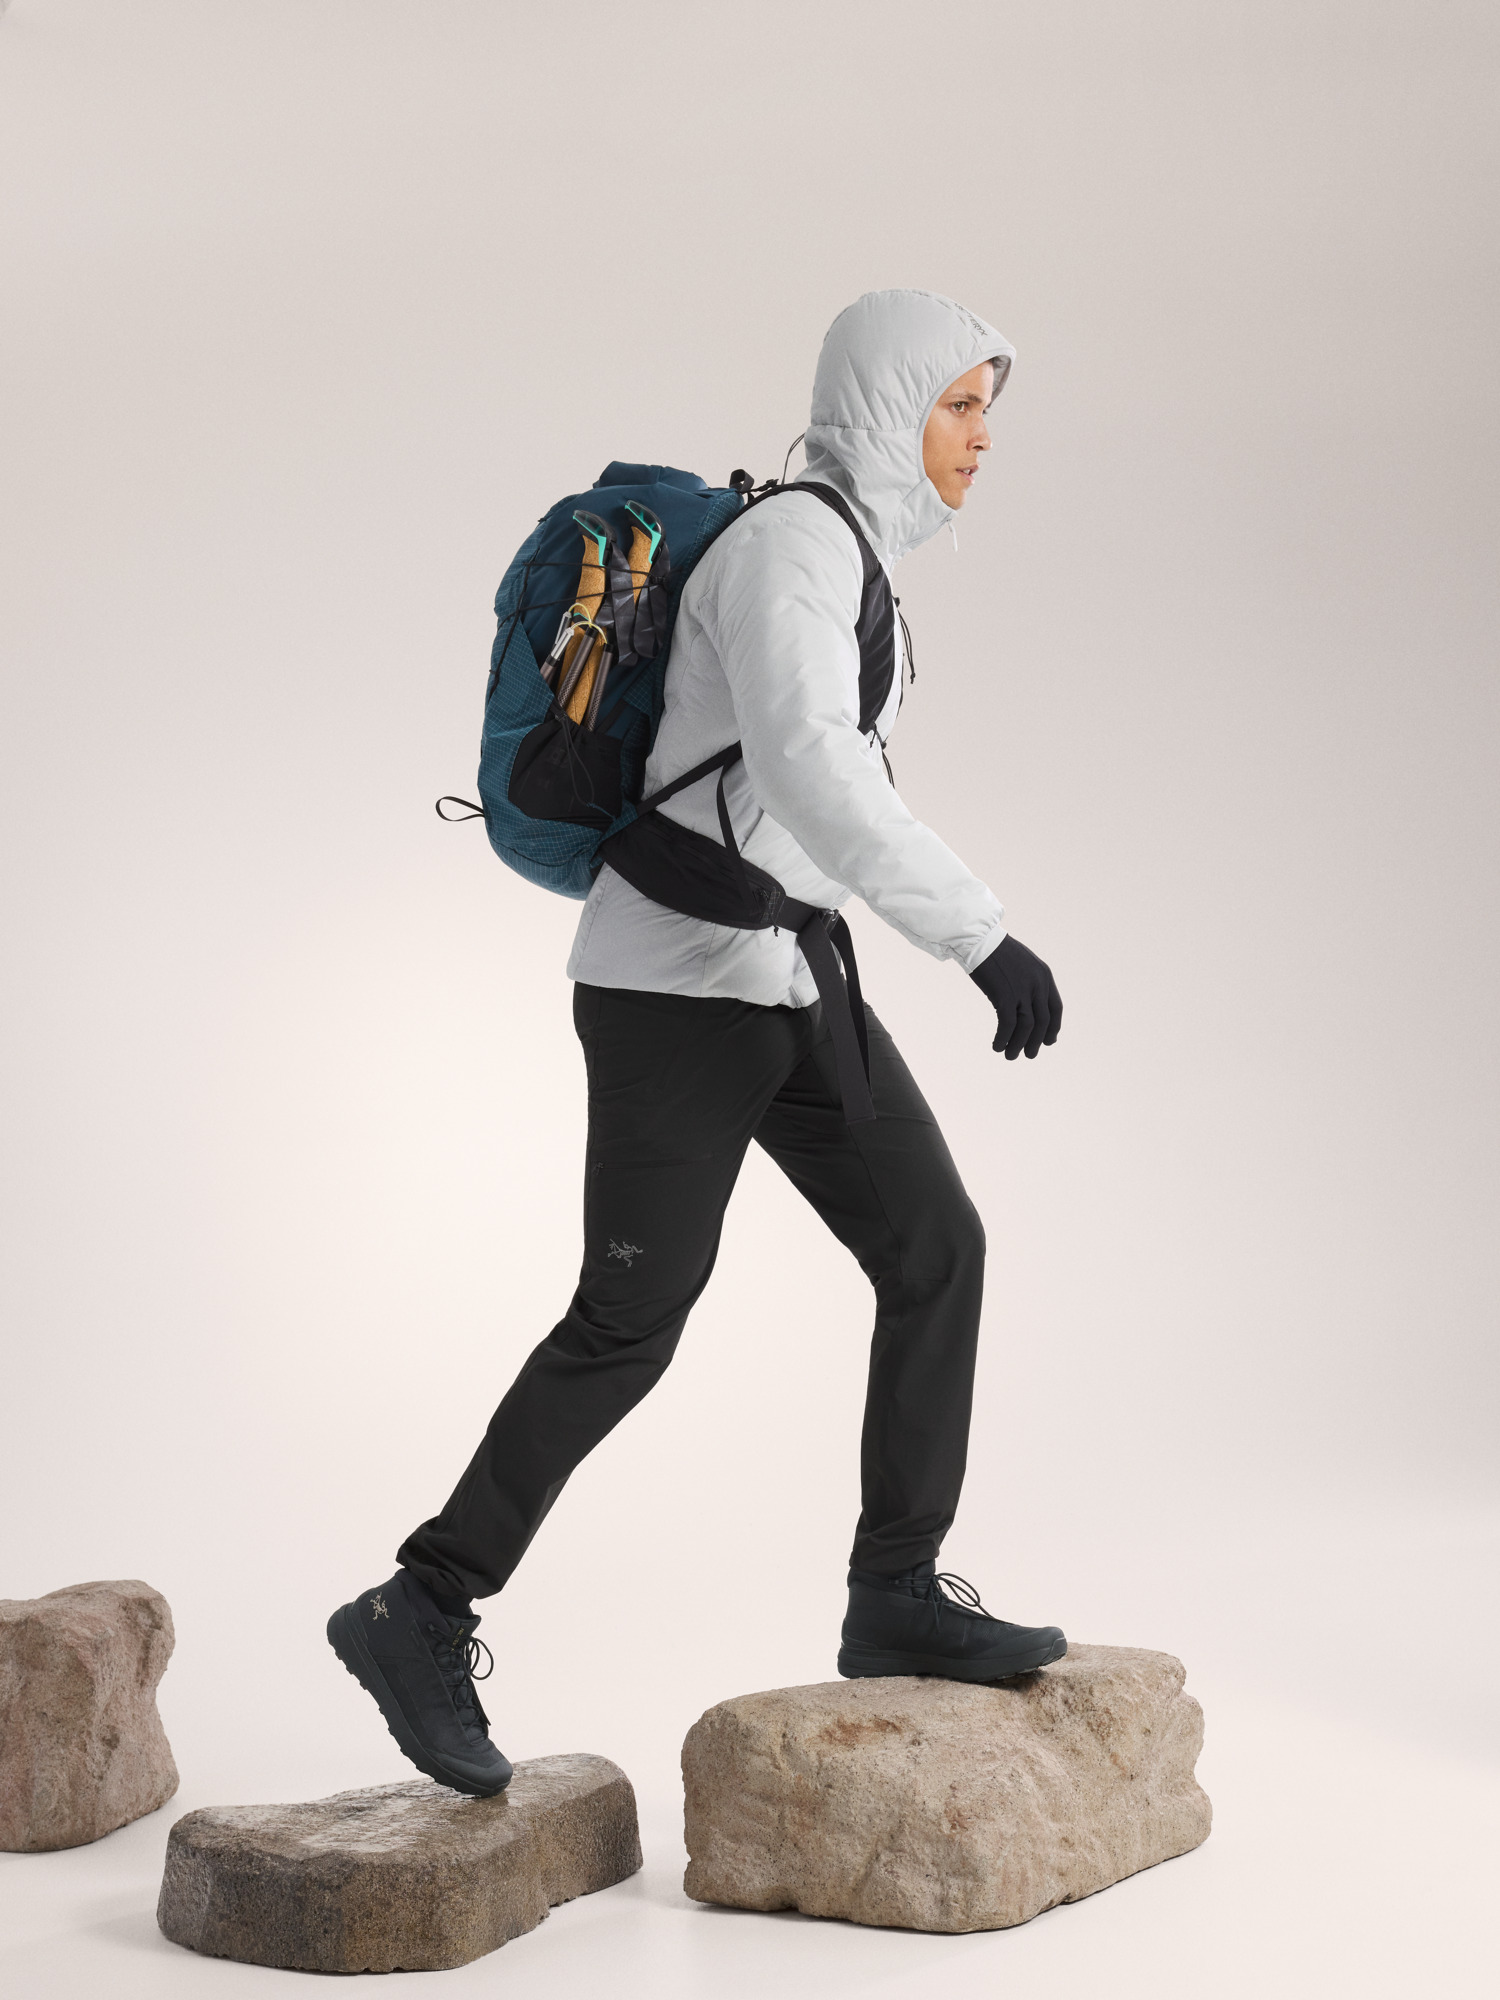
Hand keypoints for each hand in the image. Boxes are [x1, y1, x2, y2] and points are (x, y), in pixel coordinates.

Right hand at [970, 935, 1062, 1058]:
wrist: (979, 940)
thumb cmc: (996, 952)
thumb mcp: (1023, 964)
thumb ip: (1031, 982)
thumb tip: (1031, 1005)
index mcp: (1045, 976)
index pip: (1056, 1009)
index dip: (1053, 1028)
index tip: (1048, 1041)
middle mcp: (1038, 984)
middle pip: (1043, 1022)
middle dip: (1036, 1042)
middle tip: (1029, 1054)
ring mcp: (1022, 990)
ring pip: (1027, 1027)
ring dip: (1019, 1045)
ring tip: (1010, 1055)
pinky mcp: (1005, 995)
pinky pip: (1008, 1025)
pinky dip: (1003, 1039)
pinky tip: (996, 1046)